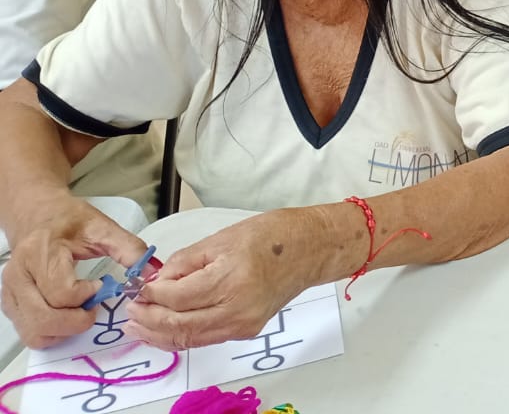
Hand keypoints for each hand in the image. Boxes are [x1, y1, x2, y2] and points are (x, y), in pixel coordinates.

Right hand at [0, 198, 151, 348]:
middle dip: (77, 321)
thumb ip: (128, 248)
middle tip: (94, 308)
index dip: (86, 296)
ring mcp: (11, 293)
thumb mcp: (101, 227)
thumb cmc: (67, 221)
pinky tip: (67, 315)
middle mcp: (19, 276)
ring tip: (81, 311)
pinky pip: (30, 333)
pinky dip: (52, 332)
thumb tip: (150, 271)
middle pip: (44, 318)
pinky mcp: (10, 305)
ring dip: (63, 330)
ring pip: (35, 332)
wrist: (37, 216)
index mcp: (41, 253)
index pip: (61, 292)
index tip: (101, 286)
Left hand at [128, 210, 310, 349]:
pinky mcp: (245, 331)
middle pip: (179, 325)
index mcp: (231, 278)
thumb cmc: (273, 235)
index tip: (138, 288)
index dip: (151, 294)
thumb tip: (157, 281)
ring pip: (189, 339)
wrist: (311, 248)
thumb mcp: (222, 238)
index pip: (177, 297)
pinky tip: (164, 329)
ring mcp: (243, 324)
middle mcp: (238, 308)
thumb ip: (185, 262)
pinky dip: (180, 336)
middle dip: (149, 319)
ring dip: (159, 334)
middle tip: (130, 310)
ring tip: (138, 325)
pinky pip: (204, 339)